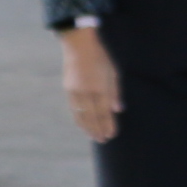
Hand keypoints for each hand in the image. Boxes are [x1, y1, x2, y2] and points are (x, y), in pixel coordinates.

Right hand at [60, 28, 119, 143]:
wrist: (78, 46)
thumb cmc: (100, 58)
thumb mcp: (113, 73)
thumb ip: (115, 93)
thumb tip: (118, 110)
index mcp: (100, 88)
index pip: (105, 112)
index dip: (108, 125)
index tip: (112, 135)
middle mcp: (87, 92)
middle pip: (93, 117)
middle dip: (98, 130)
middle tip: (103, 140)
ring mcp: (76, 92)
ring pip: (81, 115)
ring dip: (88, 127)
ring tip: (94, 137)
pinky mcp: (68, 90)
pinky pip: (74, 109)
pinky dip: (79, 119)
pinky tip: (83, 124)